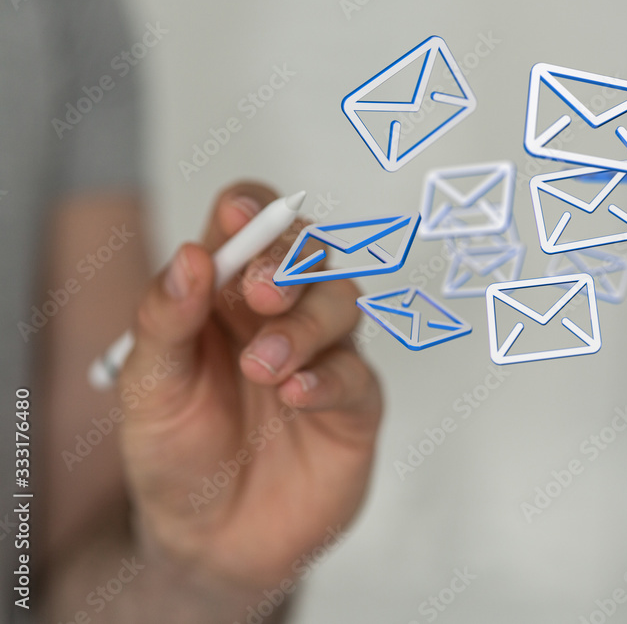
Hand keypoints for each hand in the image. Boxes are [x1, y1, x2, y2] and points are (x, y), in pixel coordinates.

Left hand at [117, 182, 381, 599]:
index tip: (237, 216)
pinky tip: (296, 395)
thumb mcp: (146, 389)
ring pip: (341, 303)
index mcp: (226, 295)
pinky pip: (356, 375)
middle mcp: (280, 315)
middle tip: (261, 291)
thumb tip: (190, 256)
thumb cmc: (177, 453)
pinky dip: (327, 378)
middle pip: (309, 252)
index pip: (250, 226)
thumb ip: (164, 322)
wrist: (211, 539)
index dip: (252, 210)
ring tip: (262, 368)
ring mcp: (323, 356)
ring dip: (303, 325)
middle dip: (290, 259)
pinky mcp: (353, 405)